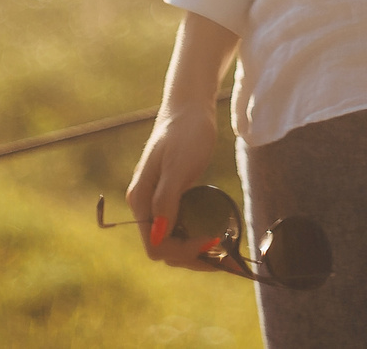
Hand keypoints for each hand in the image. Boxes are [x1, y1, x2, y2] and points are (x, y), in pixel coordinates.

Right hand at [126, 102, 226, 269]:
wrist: (190, 107)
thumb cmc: (186, 132)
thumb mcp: (178, 166)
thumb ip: (166, 201)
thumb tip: (158, 237)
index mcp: (141, 200)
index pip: (155, 246)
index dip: (183, 251)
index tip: (212, 241)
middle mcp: (145, 205)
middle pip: (164, 248)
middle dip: (193, 257)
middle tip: (225, 258)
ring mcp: (156, 202)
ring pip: (172, 240)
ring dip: (196, 251)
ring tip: (223, 253)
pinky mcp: (170, 197)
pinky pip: (179, 227)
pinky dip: (196, 236)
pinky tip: (215, 235)